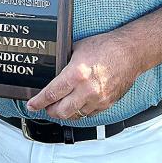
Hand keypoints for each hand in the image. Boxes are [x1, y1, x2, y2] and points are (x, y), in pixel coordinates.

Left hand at [25, 31, 139, 119]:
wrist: (130, 52)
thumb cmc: (106, 46)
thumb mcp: (77, 49)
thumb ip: (64, 62)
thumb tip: (53, 68)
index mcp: (76, 74)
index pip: (51, 94)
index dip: (38, 102)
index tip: (31, 105)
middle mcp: (86, 90)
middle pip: (61, 111)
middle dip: (50, 111)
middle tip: (45, 106)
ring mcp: (98, 99)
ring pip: (75, 115)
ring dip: (65, 113)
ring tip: (60, 106)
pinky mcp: (107, 103)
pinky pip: (88, 114)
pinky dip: (79, 111)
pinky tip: (76, 105)